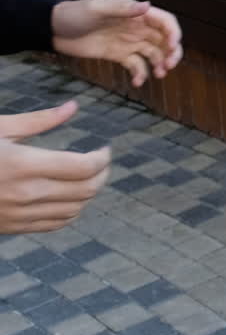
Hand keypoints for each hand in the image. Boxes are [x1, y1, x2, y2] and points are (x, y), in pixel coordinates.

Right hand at [0, 101, 110, 233]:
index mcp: (23, 164)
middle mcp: (25, 193)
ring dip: (89, 194)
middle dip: (102, 175)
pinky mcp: (13, 227)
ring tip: (89, 177)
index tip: (104, 150)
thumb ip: (39, 120)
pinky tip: (70, 196)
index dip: (102, 159)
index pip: (83, 168)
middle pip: (86, 190)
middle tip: (102, 162)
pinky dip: (72, 210)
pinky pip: (56, 224)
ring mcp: (19, 214)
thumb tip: (73, 107)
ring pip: (75, 209)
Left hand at [51, 0, 182, 86]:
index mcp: (136, 14)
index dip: (174, 33)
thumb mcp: (97, 9)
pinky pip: (136, 66)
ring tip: (159, 75)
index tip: (172, 46)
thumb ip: (123, 9)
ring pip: (154, 54)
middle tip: (169, 66)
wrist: (53, 30)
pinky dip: (140, 75)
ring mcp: (129, 42)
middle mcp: (137, 28)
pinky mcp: (119, 55)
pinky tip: (136, 82)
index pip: (165, 22)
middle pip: (164, 40)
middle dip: (172, 53)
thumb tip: (147, 6)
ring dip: (160, 65)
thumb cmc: (74, 14)